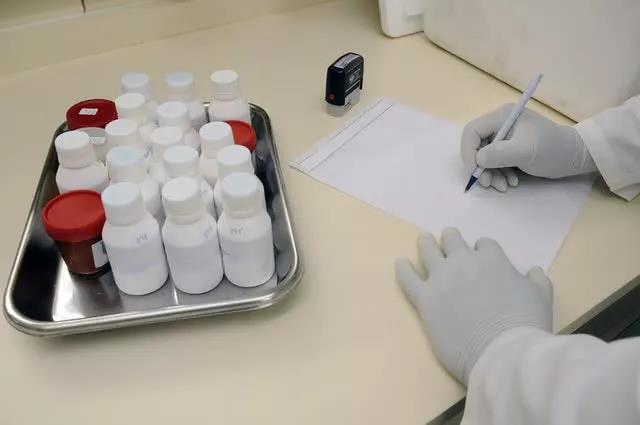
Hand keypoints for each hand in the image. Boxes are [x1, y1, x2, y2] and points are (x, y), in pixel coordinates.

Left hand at [395, 227, 552, 384]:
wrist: (502, 352)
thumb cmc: (525, 325)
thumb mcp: (542, 297)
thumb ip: (537, 280)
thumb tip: (534, 271)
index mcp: (492, 259)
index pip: (484, 244)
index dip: (482, 249)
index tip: (481, 255)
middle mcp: (464, 262)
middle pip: (452, 240)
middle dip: (451, 239)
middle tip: (447, 238)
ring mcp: (442, 279)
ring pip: (428, 250)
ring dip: (426, 243)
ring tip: (423, 240)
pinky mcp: (425, 299)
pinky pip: (408, 278)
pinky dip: (403, 269)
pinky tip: (401, 264)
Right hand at [461, 105, 596, 191]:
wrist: (576, 156)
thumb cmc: (552, 149)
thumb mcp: (526, 151)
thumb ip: (499, 154)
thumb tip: (478, 159)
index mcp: (501, 117)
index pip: (472, 132)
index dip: (469, 152)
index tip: (475, 172)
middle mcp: (500, 124)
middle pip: (476, 146)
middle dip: (481, 167)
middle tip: (488, 183)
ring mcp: (505, 137)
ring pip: (484, 157)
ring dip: (490, 174)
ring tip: (504, 186)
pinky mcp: (510, 149)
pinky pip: (495, 162)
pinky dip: (499, 174)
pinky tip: (511, 182)